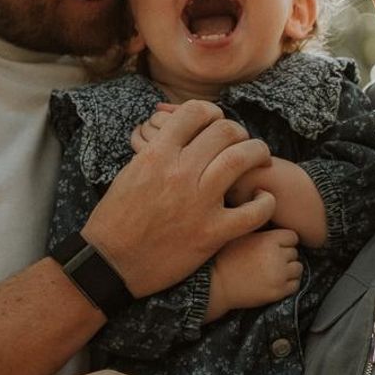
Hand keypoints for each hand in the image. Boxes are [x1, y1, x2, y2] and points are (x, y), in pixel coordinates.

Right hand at [84, 100, 275, 296]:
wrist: (111, 263)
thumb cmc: (116, 218)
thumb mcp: (130, 170)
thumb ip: (157, 149)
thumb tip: (178, 131)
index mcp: (157, 154)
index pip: (195, 112)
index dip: (211, 113)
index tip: (215, 123)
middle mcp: (180, 172)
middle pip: (224, 131)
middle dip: (237, 131)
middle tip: (240, 141)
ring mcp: (199, 202)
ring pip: (242, 159)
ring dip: (257, 153)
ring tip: (259, 158)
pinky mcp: (212, 233)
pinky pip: (253, 212)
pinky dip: (264, 202)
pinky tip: (261, 198)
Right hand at [206, 229, 301, 320]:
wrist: (217, 284)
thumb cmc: (226, 257)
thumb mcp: (242, 234)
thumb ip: (260, 227)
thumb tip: (273, 218)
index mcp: (268, 240)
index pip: (292, 237)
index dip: (284, 241)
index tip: (275, 246)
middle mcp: (276, 256)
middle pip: (295, 253)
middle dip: (285, 256)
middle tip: (270, 260)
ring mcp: (279, 275)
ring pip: (298, 268)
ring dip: (289, 270)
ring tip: (274, 271)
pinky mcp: (278, 292)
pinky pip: (295, 285)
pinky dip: (289, 283)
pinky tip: (276, 282)